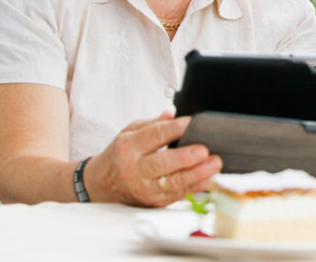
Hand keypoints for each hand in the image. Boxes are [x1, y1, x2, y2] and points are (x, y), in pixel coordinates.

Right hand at [83, 112, 221, 206]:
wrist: (101, 184)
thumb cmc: (119, 155)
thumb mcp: (129, 133)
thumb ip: (153, 124)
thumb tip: (172, 114)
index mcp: (129, 147)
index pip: (154, 136)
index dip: (174, 129)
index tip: (191, 123)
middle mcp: (135, 169)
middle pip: (163, 164)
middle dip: (185, 157)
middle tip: (204, 150)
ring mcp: (145, 188)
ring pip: (173, 183)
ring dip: (197, 174)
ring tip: (214, 164)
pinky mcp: (154, 201)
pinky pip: (178, 195)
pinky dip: (196, 187)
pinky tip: (209, 178)